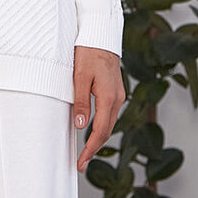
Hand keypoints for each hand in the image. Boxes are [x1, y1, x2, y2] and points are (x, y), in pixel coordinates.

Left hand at [72, 45, 124, 172]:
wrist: (101, 34)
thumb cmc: (88, 52)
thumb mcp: (80, 76)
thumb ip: (81, 102)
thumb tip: (81, 126)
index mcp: (109, 97)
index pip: (101, 131)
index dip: (90, 149)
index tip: (81, 163)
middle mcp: (117, 98)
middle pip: (107, 131)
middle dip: (94, 149)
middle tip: (81, 164)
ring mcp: (118, 94)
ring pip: (109, 123)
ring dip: (98, 139)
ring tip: (85, 152)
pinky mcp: (114, 90)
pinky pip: (109, 114)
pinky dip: (101, 126)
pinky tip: (92, 131)